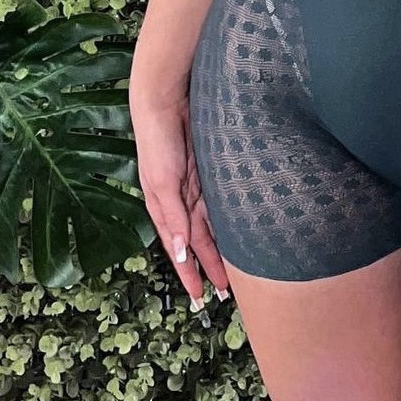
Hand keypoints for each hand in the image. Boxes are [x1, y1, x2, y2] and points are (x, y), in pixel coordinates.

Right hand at [130, 86, 232, 308]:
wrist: (168, 101)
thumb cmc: (158, 142)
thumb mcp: (162, 183)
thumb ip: (173, 217)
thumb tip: (180, 253)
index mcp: (163, 208)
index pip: (179, 250)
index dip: (190, 274)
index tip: (200, 299)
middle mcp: (181, 201)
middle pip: (199, 242)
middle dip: (211, 267)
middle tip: (227, 294)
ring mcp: (197, 186)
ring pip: (212, 225)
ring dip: (223, 247)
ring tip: (240, 271)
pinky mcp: (211, 169)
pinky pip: (221, 201)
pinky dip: (229, 219)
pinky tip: (242, 232)